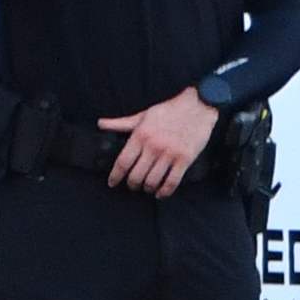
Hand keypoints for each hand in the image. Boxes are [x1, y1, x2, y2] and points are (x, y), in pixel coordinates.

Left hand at [103, 87, 217, 194]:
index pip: (123, 162)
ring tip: (147, 187)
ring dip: (147, 188)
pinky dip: (164, 192)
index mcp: (141, 135)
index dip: (115, 176)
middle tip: (133, 185)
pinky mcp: (185, 159)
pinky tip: (160, 193)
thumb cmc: (169, 110)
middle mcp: (153, 146)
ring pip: (152, 181)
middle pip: (136, 175)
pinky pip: (172, 182)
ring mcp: (170, 153)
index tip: (112, 183)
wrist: (198, 106)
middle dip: (132, 184)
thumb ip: (121, 123)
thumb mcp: (143, 115)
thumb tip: (101, 124)